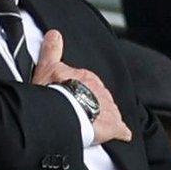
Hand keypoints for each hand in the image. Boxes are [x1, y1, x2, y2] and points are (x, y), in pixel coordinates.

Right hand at [33, 29, 131, 143]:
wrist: (62, 111)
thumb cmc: (53, 91)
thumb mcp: (48, 67)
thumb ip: (52, 51)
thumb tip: (54, 34)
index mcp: (87, 77)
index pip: (87, 82)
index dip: (80, 90)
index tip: (72, 96)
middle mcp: (100, 91)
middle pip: (98, 97)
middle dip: (92, 104)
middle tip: (80, 113)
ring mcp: (107, 108)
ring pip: (108, 111)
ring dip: (103, 117)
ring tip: (92, 125)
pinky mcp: (112, 125)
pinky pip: (121, 128)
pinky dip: (121, 131)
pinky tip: (122, 135)